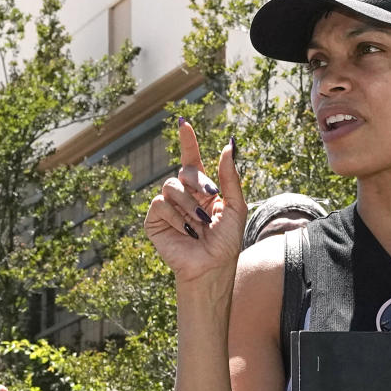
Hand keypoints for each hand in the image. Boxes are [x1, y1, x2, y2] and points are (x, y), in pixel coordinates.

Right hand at [144, 120, 246, 289]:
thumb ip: (230, 178)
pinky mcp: (155, 220)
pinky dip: (176, 217)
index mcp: (203, 192)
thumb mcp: (236, 207)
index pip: (192, 161)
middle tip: (211, 197)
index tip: (183, 122)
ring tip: (200, 226)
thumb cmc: (226, 243)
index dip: (188, 142)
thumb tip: (227, 145)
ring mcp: (168, 208)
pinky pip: (160, 204)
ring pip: (171, 186)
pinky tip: (185, 233)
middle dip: (198, 181)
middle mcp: (184, 196)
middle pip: (185, 171)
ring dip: (189, 206)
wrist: (211, 268)